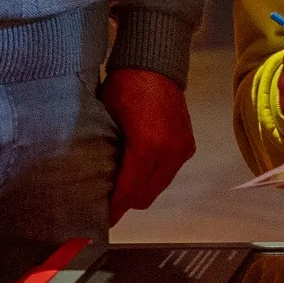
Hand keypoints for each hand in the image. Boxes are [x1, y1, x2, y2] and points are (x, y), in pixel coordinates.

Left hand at [101, 68, 195, 224]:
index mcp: (148, 147)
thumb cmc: (124, 85)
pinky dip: (154, 176)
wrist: (156, 63)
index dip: (114, 209)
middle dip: (126, 201)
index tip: (100, 219)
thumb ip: (106, 153)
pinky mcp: (188, 145)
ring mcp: (182, 150)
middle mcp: (170, 153)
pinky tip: (139, 167)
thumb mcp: (106, 119)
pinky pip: (169, 173)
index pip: (130, 192)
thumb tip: (95, 180)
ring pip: (158, 187)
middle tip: (106, 199)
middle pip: (146, 196)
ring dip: (141, 189)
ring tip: (121, 184)